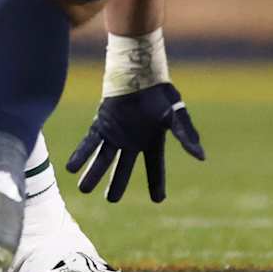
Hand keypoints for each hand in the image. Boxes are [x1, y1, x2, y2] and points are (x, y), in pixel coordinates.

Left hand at [65, 82, 204, 202]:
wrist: (140, 71)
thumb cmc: (160, 92)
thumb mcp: (176, 115)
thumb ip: (186, 136)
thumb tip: (201, 157)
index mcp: (152, 140)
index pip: (155, 167)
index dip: (157, 183)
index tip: (158, 200)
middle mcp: (132, 139)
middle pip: (123, 167)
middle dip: (117, 184)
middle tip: (111, 200)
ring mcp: (116, 132)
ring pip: (103, 158)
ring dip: (93, 173)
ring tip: (84, 189)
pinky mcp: (102, 122)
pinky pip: (89, 142)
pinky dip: (81, 154)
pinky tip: (71, 168)